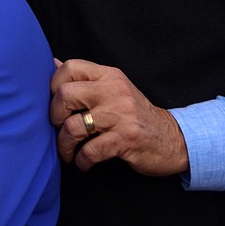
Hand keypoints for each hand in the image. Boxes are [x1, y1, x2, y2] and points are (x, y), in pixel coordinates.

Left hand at [50, 58, 189, 175]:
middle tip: (60, 128)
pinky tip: (83, 162)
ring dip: (64, 145)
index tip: (56, 104)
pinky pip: (90, 150)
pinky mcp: (126, 139)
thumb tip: (52, 63)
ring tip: (68, 152)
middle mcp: (115, 91)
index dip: (54, 85)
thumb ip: (85, 79)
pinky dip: (81, 160)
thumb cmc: (135, 115)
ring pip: (73, 126)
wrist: (173, 139)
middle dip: (54, 116)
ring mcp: (121, 115)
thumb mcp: (113, 89)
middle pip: (65, 94)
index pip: (70, 67)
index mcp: (110, 76)